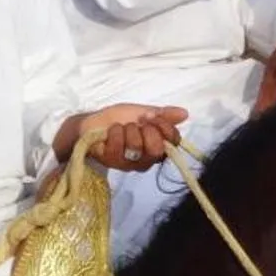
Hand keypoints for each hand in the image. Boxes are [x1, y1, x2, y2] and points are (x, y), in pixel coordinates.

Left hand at [63, 104, 188, 171]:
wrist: (90, 123)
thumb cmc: (118, 119)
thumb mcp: (141, 112)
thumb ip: (162, 114)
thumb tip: (184, 113)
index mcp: (157, 146)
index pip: (173, 142)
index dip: (165, 127)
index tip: (153, 117)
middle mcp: (146, 159)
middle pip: (157, 150)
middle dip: (146, 130)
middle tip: (138, 123)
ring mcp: (129, 163)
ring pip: (137, 147)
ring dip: (128, 130)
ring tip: (121, 127)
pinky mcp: (112, 163)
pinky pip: (118, 147)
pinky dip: (114, 133)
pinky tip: (109, 132)